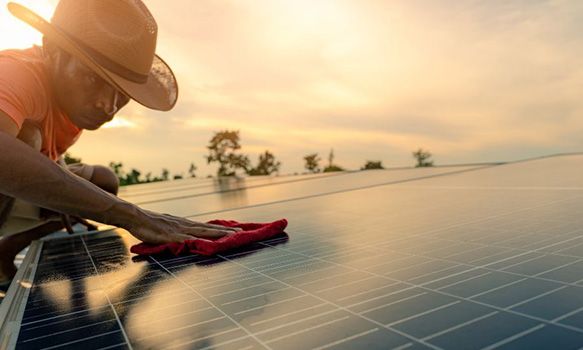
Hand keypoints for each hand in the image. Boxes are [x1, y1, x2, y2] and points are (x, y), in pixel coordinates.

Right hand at [126, 209, 240, 243]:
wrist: (135, 216)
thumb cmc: (150, 224)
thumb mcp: (168, 229)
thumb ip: (179, 234)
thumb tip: (189, 239)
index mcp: (185, 224)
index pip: (207, 227)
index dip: (222, 229)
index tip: (237, 230)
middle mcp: (185, 225)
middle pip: (209, 229)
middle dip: (226, 231)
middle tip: (242, 233)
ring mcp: (178, 230)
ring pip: (201, 232)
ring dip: (216, 234)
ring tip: (230, 236)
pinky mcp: (169, 235)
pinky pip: (184, 239)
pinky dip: (194, 240)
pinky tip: (203, 243)